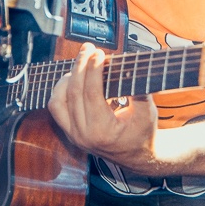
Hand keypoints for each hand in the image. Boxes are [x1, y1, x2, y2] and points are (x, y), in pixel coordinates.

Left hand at [48, 43, 159, 172]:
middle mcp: (82, 135)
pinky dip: (61, 90)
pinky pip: (56, 108)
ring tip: (81, 63)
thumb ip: (141, 93)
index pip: (91, 94)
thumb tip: (131, 68)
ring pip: (58, 100)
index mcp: (102, 132)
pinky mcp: (68, 132)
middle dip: (80, 66)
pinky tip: (74, 78)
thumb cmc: (143, 133)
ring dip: (67, 78)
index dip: (94, 70)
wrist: (136, 156)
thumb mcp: (148, 114)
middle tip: (89, 49)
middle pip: (73, 93)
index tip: (100, 53)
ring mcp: (72, 135)